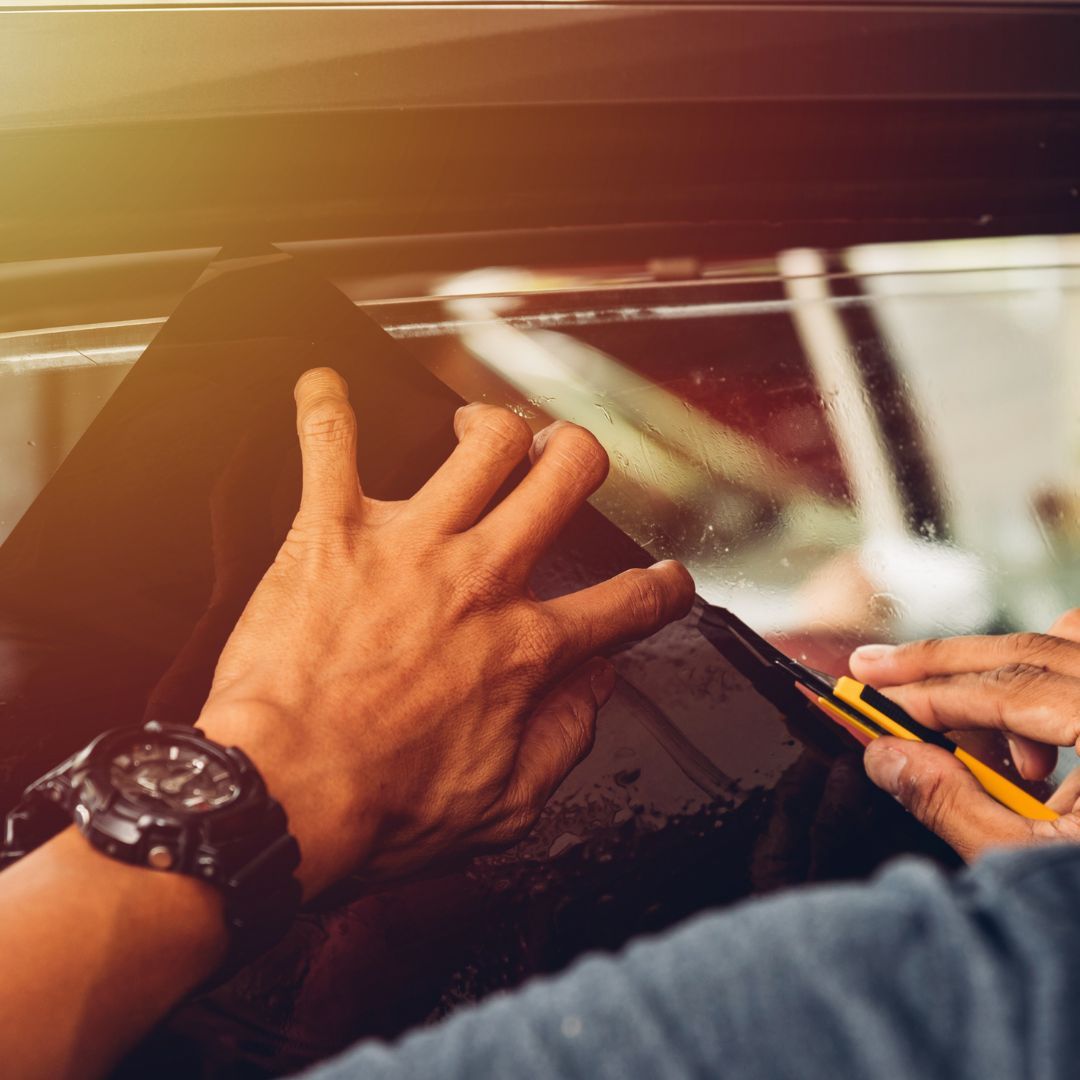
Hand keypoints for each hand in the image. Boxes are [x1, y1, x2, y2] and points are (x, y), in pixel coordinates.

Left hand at [197, 369, 694, 896]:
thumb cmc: (377, 810)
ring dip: (492, 426)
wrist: (278, 798)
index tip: (663, 582)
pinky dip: (326, 408)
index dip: (660, 590)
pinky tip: (325, 387)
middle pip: (566, 474)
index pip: (623, 603)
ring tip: (479, 430)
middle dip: (580, 459)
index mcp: (524, 649)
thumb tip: (597, 690)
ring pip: (486, 440)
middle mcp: (481, 580)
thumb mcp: (504, 807)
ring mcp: (410, 546)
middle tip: (566, 467)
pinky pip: (331, 444)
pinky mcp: (333, 532)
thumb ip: (565, 740)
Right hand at [849, 609, 1079, 858]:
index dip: (928, 695)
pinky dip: (1043, 689)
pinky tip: (1034, 757)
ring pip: (1062, 644)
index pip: (1006, 688)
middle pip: (1027, 648)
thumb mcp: (1029, 860)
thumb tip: (884, 756)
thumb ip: (950, 801)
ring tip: (983, 749)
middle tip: (871, 668)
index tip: (872, 702)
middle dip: (940, 661)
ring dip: (999, 679)